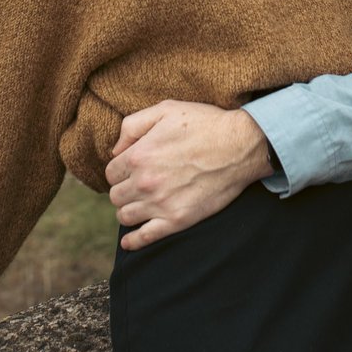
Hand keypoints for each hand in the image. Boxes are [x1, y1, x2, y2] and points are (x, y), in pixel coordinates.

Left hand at [106, 100, 271, 251]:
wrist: (240, 146)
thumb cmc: (204, 124)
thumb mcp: (166, 109)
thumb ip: (133, 126)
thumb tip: (116, 150)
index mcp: (139, 155)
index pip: (111, 172)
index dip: (120, 170)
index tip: (130, 170)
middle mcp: (145, 182)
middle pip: (115, 196)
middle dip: (123, 190)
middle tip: (136, 186)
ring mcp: (160, 203)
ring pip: (125, 216)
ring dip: (128, 211)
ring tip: (138, 205)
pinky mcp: (177, 220)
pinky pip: (144, 237)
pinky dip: (133, 241)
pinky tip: (129, 241)